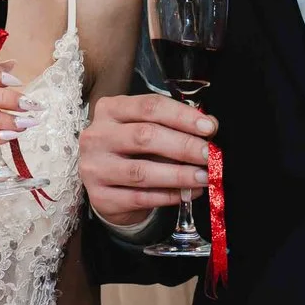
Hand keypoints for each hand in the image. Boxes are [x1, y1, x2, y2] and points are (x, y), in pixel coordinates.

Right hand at [80, 92, 216, 227]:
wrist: (106, 186)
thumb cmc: (131, 151)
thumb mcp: (147, 129)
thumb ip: (175, 126)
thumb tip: (209, 126)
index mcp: (110, 109)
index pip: (149, 106)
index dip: (182, 116)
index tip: (209, 127)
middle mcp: (97, 136)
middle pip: (144, 136)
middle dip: (183, 146)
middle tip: (209, 155)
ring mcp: (94, 168)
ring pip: (141, 171)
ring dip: (179, 175)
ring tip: (204, 177)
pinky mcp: (100, 197)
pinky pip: (140, 197)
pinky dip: (168, 196)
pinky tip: (188, 193)